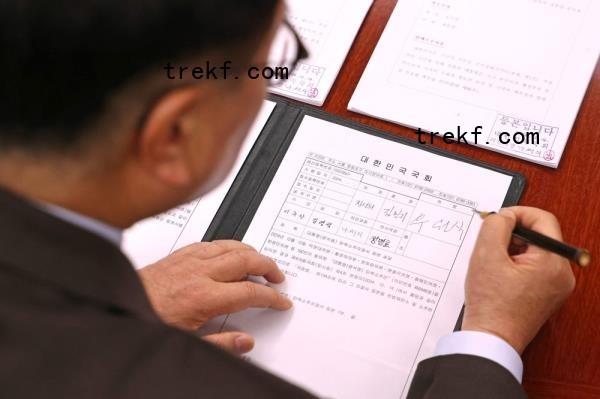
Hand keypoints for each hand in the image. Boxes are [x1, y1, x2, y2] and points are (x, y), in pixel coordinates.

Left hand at [138, 240, 292, 352]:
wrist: (120, 306)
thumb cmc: (149, 320)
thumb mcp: (186, 342)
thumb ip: (221, 344)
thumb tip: (246, 342)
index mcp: (204, 298)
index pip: (250, 292)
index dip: (271, 296)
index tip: (281, 300)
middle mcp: (199, 273)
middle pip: (246, 260)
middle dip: (268, 267)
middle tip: (278, 276)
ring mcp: (190, 260)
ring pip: (231, 246)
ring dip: (252, 252)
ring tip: (262, 261)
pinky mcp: (180, 253)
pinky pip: (212, 242)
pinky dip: (229, 245)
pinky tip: (232, 251)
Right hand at [462, 207, 575, 353]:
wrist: (491, 340)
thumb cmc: (490, 305)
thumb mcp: (486, 255)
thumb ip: (496, 225)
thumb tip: (504, 216)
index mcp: (553, 263)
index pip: (543, 220)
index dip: (517, 213)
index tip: (498, 219)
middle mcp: (562, 274)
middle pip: (540, 236)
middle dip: (513, 233)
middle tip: (491, 242)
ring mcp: (556, 286)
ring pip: (535, 251)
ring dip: (513, 249)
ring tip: (493, 263)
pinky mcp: (547, 294)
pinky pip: (534, 267)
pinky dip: (516, 264)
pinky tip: (498, 274)